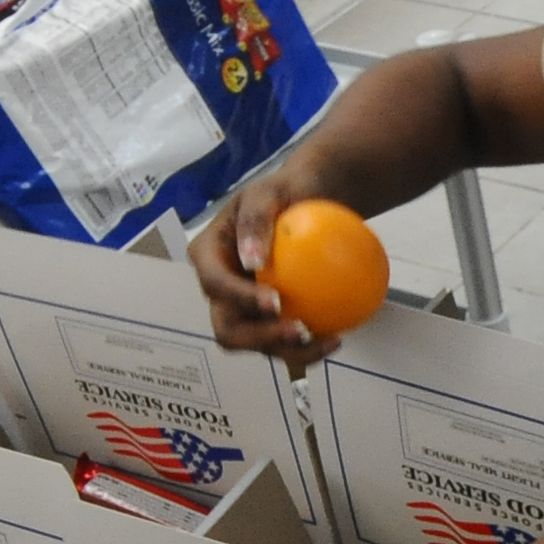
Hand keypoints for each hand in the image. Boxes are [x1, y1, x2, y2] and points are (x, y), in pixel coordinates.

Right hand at [193, 168, 328, 369]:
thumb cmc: (283, 192)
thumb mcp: (266, 192)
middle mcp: (220, 289)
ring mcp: (243, 309)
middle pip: (227, 328)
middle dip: (259, 339)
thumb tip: (252, 260)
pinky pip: (284, 341)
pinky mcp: (269, 320)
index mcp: (208, 257)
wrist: (308, 202)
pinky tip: (335, 339)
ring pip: (257, 344)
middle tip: (299, 330)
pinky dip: (308, 347)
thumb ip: (256, 219)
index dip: (240, 299)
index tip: (276, 302)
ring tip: (326, 340)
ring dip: (289, 350)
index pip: (215, 284)